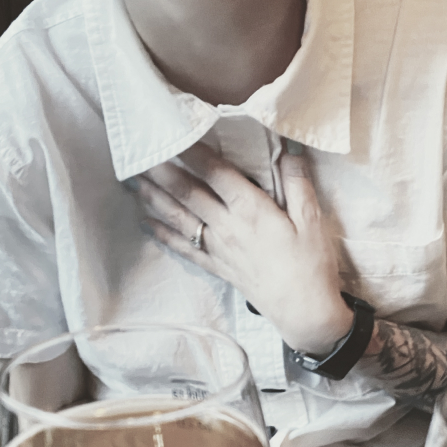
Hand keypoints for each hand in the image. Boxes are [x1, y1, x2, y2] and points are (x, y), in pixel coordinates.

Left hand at [133, 142, 352, 354]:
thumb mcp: (313, 220)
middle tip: (140, 151)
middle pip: (189, 193)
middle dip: (164, 171)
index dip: (194, 152)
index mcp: (251, 210)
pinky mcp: (218, 267)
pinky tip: (146, 223)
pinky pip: (184, 248)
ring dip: (155, 197)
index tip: (176, 132)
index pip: (216, 174)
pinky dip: (163, 234)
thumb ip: (298, 182)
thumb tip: (290, 146)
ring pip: (179, 217)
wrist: (304, 314)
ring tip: (134, 180)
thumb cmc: (311, 265)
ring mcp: (218, 249)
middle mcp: (227, 227)